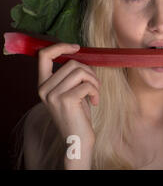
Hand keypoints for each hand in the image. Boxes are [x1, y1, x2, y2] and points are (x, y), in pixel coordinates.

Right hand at [37, 43, 100, 168]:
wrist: (78, 138)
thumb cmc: (78, 113)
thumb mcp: (70, 90)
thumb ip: (70, 75)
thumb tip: (80, 53)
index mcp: (43, 84)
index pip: (43, 55)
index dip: (61, 46)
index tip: (77, 47)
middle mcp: (44, 88)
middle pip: (72, 63)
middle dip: (89, 71)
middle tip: (94, 85)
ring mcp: (53, 95)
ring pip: (80, 71)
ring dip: (94, 81)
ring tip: (95, 93)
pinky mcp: (65, 100)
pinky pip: (87, 84)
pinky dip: (96, 91)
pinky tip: (95, 102)